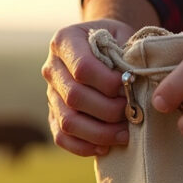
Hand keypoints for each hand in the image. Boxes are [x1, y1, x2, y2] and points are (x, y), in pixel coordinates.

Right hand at [41, 19, 135, 156]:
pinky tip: (106, 147)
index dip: (109, 83)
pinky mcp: (53, 115)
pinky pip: (61, 137)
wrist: (102, 46)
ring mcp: (50, 94)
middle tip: (133, 113)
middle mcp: (52, 68)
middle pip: (75, 97)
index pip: (83, 68)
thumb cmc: (116, 41)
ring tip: (124, 135)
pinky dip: (83, 146)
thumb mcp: (122, 35)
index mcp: (65, 41)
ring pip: (68, 121)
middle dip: (109, 110)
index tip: (130, 87)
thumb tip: (132, 83)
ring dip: (100, 132)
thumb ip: (125, 54)